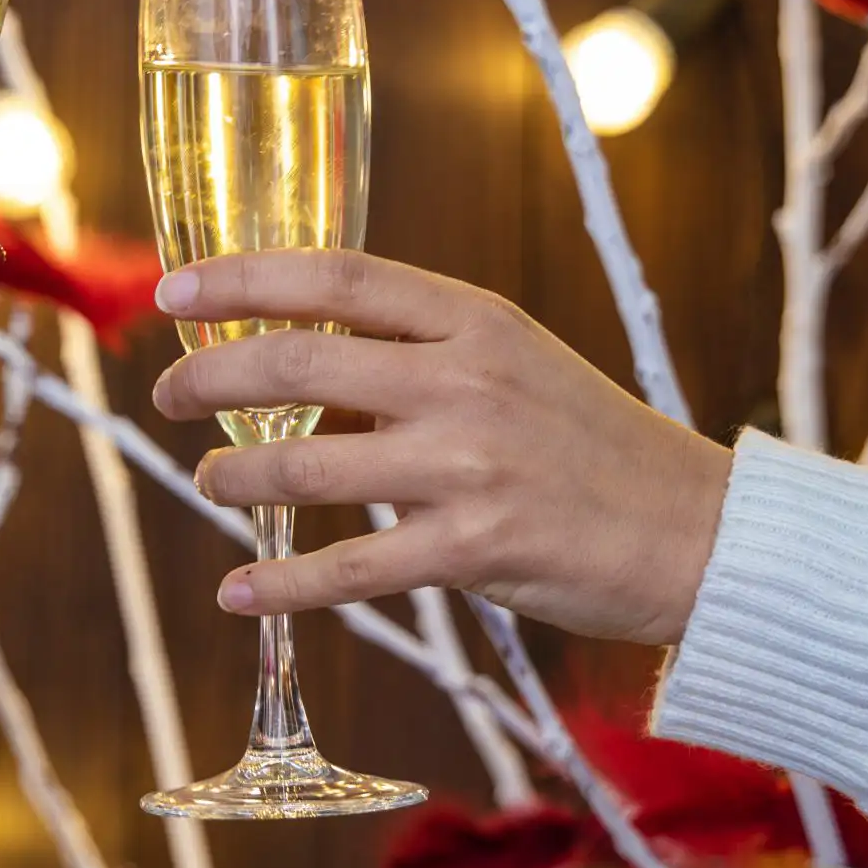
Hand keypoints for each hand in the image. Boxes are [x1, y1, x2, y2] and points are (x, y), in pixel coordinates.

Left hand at [149, 250, 731, 645]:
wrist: (699, 533)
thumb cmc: (592, 446)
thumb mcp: (515, 365)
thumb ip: (418, 357)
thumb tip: (301, 369)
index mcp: (476, 320)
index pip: (336, 275)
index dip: (242, 278)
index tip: (174, 291)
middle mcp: (466, 380)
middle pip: (299, 362)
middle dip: (210, 377)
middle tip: (168, 395)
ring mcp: (470, 465)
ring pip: (307, 464)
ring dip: (235, 473)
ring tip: (207, 478)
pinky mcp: (475, 549)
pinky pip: (349, 567)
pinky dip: (281, 582)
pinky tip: (238, 591)